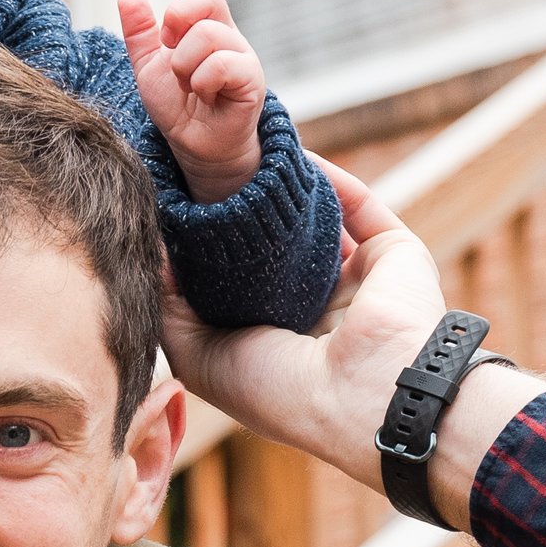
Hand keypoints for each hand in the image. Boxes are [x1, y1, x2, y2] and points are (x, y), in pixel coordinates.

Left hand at [118, 0, 265, 200]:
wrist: (196, 146)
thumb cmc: (178, 106)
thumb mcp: (148, 68)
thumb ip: (139, 34)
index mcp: (202, 24)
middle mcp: (226, 32)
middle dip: (176, 18)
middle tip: (169, 49)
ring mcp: (242, 54)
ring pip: (207, 34)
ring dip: (184, 64)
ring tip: (187, 85)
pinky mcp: (252, 78)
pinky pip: (221, 64)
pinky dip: (201, 80)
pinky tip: (202, 94)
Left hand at [161, 162, 542, 528]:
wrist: (365, 394)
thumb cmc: (279, 390)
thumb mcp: (199, 357)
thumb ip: (169, 308)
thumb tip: (151, 251)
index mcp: (278, 344)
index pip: (240, 287)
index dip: (210, 251)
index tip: (176, 208)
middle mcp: (318, 314)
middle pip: (278, 250)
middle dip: (245, 213)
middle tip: (208, 172)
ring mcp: (359, 283)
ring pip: (319, 223)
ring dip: (287, 193)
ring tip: (247, 155)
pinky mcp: (394, 254)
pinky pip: (360, 204)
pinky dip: (330, 177)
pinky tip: (289, 152)